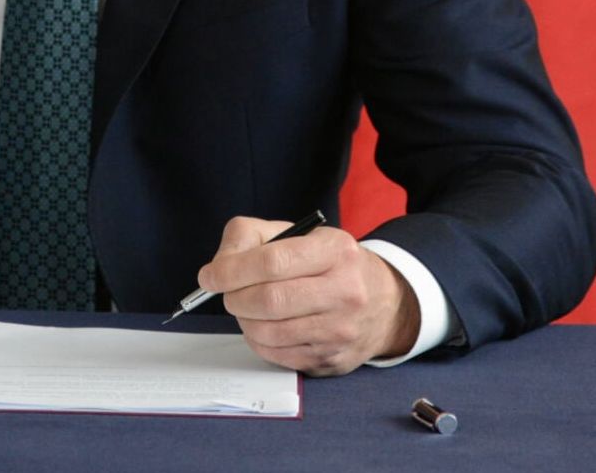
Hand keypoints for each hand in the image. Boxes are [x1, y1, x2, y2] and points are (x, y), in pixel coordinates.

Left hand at [195, 216, 419, 376]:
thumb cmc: (330, 265)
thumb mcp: (300, 235)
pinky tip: (265, 326)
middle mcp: (345, 291)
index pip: (272, 261)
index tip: (210, 276)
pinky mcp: (332, 359)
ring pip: (269, 332)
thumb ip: (251, 238)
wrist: (385, 303)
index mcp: (335, 251)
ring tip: (248, 309)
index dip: (231, 270)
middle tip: (228, 294)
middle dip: (235, 298)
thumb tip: (217, 269)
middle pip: (268, 301)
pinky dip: (258, 341)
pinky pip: (277, 355)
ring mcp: (341, 330)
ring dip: (244, 321)